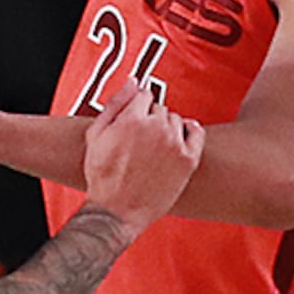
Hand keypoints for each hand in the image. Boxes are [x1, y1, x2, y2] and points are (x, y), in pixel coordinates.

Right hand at [75, 78, 204, 231]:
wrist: (116, 211)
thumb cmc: (102, 177)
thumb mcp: (96, 135)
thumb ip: (115, 103)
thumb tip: (133, 81)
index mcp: (132, 119)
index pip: (144, 95)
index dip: (137, 108)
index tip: (135, 121)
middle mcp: (156, 128)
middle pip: (160, 109)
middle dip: (151, 120)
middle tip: (141, 141)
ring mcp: (174, 143)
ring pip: (176, 120)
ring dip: (167, 129)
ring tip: (154, 150)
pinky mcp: (188, 160)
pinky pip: (196, 132)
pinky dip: (190, 132)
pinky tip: (179, 141)